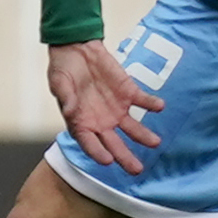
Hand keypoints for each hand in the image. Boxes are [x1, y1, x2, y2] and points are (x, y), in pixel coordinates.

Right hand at [47, 37, 154, 173]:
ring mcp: (117, 109)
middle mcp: (101, 121)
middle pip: (115, 143)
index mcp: (81, 123)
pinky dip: (151, 104)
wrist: (77, 49)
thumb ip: (66, 97)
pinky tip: (159, 106)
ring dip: (143, 135)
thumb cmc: (63, 69)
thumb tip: (70, 110)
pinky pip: (143, 101)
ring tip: (155, 142)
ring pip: (133, 127)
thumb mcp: (58, 82)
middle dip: (126, 157)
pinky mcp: (129, 93)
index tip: (107, 161)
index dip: (97, 153)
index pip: (89, 143)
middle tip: (136, 169)